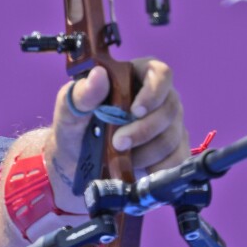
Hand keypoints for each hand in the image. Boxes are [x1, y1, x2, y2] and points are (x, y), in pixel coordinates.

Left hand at [47, 59, 188, 206]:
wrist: (76, 165)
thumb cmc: (74, 129)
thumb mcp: (69, 110)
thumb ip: (82, 94)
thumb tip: (98, 75)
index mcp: (135, 77)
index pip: (160, 73)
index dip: (153, 91)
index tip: (135, 110)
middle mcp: (159, 98)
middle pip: (169, 108)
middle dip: (144, 130)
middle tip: (118, 143)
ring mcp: (169, 125)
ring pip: (172, 137)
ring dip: (146, 153)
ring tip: (121, 158)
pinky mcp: (173, 151)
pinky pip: (177, 159)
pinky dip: (159, 169)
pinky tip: (140, 172)